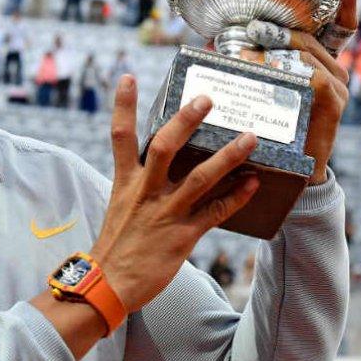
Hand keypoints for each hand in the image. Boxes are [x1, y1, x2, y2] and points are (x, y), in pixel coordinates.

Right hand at [89, 76, 259, 313]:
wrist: (108, 283)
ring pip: (200, 178)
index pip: (121, 136)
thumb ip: (138, 183)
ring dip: (228, 157)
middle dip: (186, 121)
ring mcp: (165, 213)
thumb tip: (155, 166)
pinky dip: (236, 197)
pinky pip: (215, 213)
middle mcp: (145, 192)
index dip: (124, 105)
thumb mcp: (119, 206)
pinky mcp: (182, 236)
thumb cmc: (115, 244)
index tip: (129, 77)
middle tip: (207, 99)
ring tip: (249, 138)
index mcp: (126, 182)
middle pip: (165, 147)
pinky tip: (253, 184)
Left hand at [244, 0, 356, 184]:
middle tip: (250, 29)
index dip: (346, 3)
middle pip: (310, 39)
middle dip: (279, 32)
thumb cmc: (272, 128)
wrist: (289, 172)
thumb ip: (245, 64)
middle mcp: (335, 72)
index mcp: (320, 63)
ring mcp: (338, 88)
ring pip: (308, 56)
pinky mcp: (333, 105)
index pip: (340, 27)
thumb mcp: (260, 89)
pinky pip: (314, 78)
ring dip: (277, 50)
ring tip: (246, 50)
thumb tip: (207, 43)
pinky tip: (264, 70)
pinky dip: (289, 71)